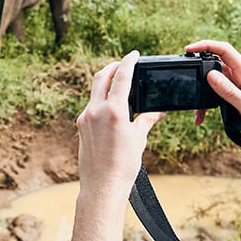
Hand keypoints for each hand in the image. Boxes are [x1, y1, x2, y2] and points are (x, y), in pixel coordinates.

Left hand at [76, 51, 163, 202]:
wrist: (102, 186)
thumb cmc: (123, 165)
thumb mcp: (139, 138)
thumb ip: (146, 119)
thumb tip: (159, 112)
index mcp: (113, 110)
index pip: (122, 77)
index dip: (129, 62)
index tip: (134, 54)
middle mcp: (95, 110)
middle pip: (102, 77)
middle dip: (113, 67)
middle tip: (123, 64)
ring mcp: (85, 117)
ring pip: (94, 91)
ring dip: (105, 82)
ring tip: (117, 82)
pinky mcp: (80, 126)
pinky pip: (91, 105)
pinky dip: (100, 99)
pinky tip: (110, 105)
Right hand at [184, 40, 240, 128]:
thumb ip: (230, 92)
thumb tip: (211, 75)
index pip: (225, 50)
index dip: (206, 46)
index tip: (190, 49)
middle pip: (215, 63)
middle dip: (200, 73)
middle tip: (188, 82)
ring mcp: (236, 84)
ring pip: (212, 80)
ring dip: (202, 94)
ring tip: (197, 112)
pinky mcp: (233, 94)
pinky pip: (215, 94)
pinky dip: (205, 104)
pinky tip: (200, 117)